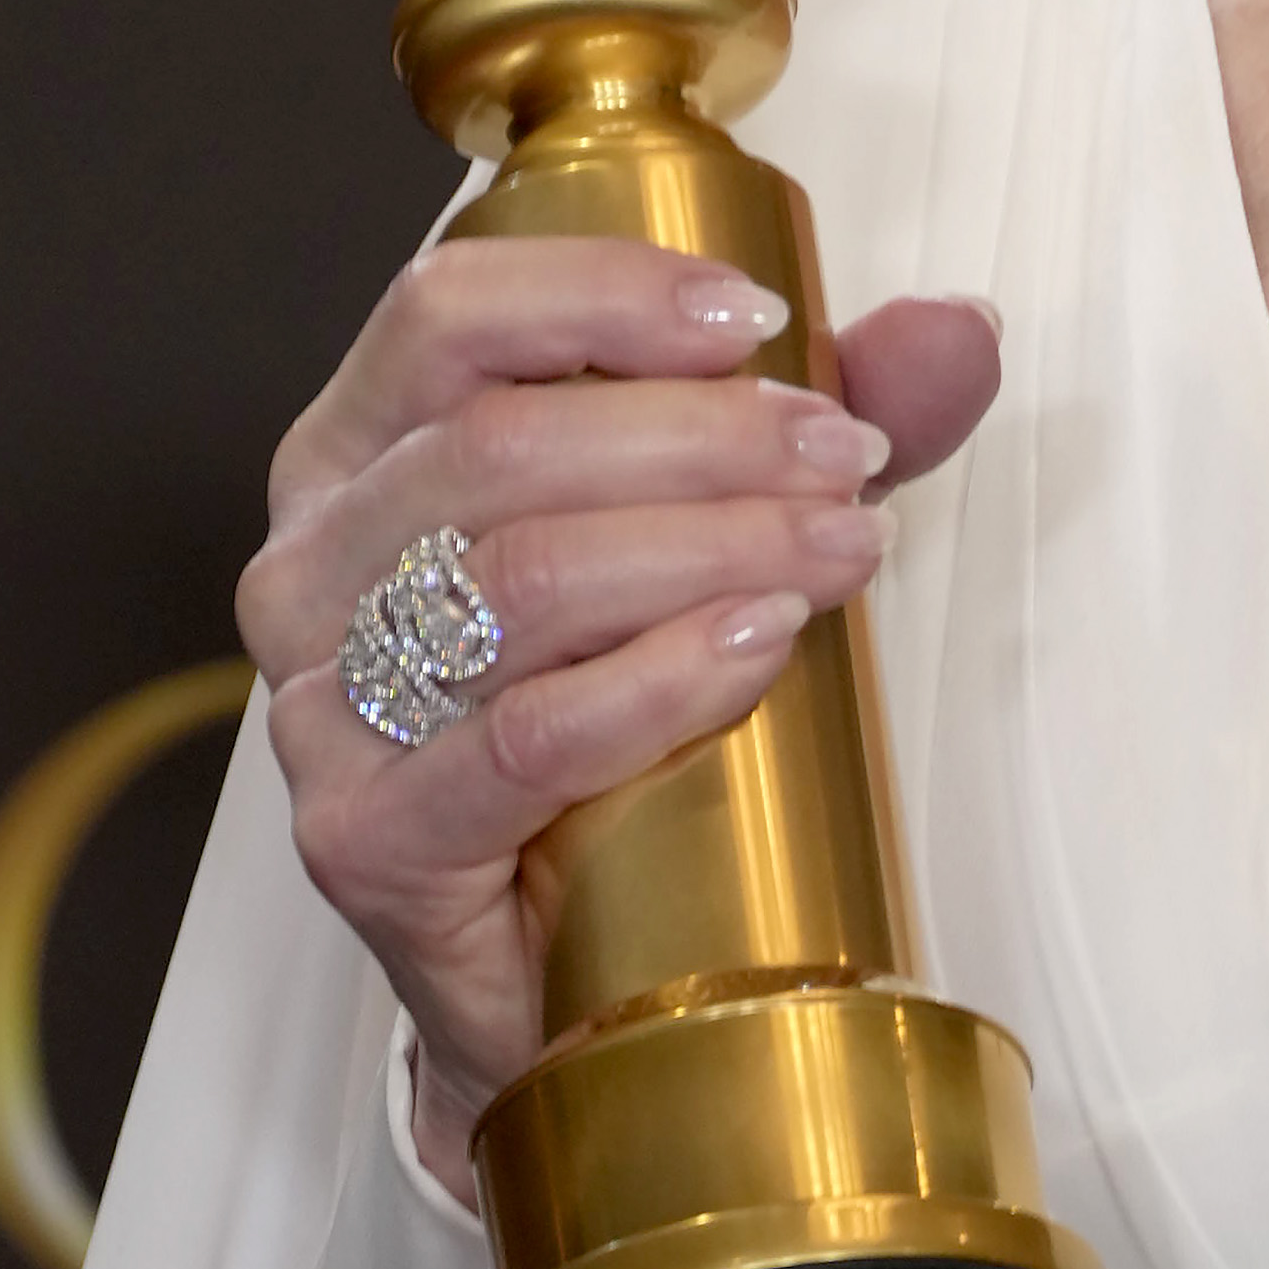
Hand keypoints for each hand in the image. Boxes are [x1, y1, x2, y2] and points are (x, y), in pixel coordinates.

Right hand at [242, 249, 1001, 1202]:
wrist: (548, 974)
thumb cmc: (606, 721)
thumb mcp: (709, 534)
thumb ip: (810, 426)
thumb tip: (957, 333)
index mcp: (357, 452)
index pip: (447, 314)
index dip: (608, 294)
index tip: (764, 321)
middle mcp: (311, 564)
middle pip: (501, 446)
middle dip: (707, 438)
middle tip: (849, 463)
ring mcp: (319, 711)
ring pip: (523, 580)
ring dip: (711, 546)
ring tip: (840, 551)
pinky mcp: (364, 841)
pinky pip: (524, 738)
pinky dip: (659, 680)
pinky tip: (760, 648)